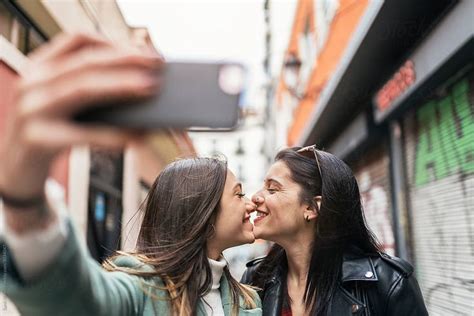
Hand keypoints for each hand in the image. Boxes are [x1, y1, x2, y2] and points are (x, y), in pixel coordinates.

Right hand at [0, 33, 162, 201]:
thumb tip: (143, 83)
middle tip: (156, 64)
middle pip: (85, 61)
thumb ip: (90, 89)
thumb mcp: (64, 104)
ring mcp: (31, 110)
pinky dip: (114, 134)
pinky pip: (83, 134)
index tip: (144, 50)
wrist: (16, 170)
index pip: (78, 40)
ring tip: (149, 88)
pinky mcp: (37, 140)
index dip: (114, 42)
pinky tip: (136, 137)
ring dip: (121, 86)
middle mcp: (31, 82)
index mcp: (40, 67)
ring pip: (82, 89)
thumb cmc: (50, 133)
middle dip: (126, 60)